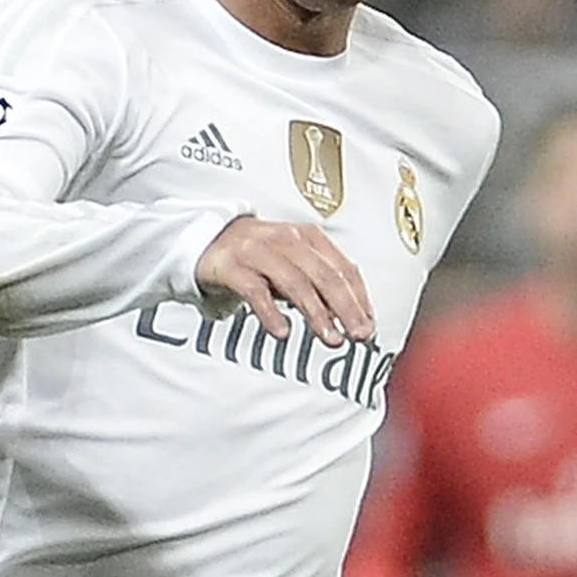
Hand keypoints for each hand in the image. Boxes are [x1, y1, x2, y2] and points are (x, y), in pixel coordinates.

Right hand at [196, 216, 374, 347]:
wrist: (207, 240)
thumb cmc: (258, 256)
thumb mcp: (294, 264)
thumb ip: (320, 285)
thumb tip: (353, 317)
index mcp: (308, 238)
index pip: (344, 268)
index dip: (360, 299)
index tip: (369, 325)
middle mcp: (287, 241)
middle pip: (325, 276)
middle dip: (346, 308)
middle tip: (358, 335)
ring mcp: (258, 251)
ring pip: (296, 283)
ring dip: (317, 314)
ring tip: (330, 338)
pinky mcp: (232, 266)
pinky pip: (255, 291)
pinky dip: (271, 313)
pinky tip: (282, 332)